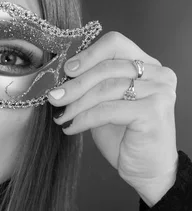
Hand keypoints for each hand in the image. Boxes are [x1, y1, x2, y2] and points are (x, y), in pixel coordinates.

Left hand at [47, 31, 178, 205]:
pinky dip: (84, 118)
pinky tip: (72, 127)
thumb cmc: (123, 133)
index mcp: (147, 64)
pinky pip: (108, 109)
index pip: (115, 43)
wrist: (145, 169)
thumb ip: (90, 82)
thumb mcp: (103, 101)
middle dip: (75, 84)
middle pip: (107, 67)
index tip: (66, 69)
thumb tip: (57, 72)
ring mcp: (159, 92)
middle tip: (54, 96)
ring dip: (76, 103)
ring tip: (61, 114)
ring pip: (106, 88)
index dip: (87, 54)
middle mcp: (158, 74)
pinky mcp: (154, 112)